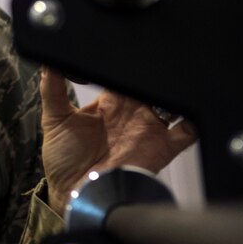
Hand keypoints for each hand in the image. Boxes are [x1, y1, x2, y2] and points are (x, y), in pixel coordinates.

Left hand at [40, 67, 197, 215]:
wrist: (76, 195)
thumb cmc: (64, 161)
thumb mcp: (54, 119)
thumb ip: (52, 86)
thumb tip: (48, 57)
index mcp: (111, 102)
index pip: (124, 73)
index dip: (128, 61)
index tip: (129, 48)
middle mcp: (133, 112)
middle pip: (151, 83)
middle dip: (155, 71)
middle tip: (156, 58)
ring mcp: (149, 128)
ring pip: (171, 100)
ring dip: (174, 88)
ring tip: (173, 76)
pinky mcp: (163, 146)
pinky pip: (188, 130)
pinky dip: (194, 118)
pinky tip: (190, 105)